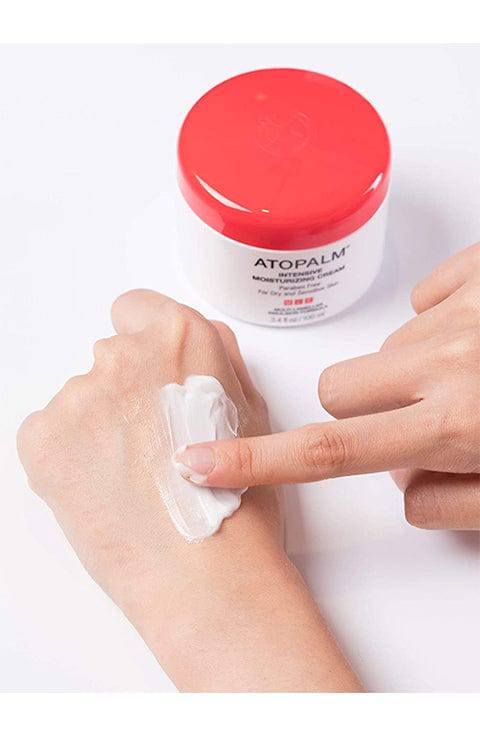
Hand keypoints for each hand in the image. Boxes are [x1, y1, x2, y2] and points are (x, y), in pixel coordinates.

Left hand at [17, 289, 359, 691]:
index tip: (146, 374)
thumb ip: (216, 358)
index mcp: (180, 337)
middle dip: (125, 392)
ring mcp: (78, 396)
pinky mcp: (43, 438)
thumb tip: (191, 342)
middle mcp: (124, 355)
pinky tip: (104, 492)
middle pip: (109, 359)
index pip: (134, 308)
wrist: (206, 575)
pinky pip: (49, 434)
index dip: (143, 343)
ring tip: (132, 481)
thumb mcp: (253, 411)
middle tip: (150, 447)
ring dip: (97, 429)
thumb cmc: (239, 503)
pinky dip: (68, 458)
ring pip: (80, 400)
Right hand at [174, 243, 479, 530]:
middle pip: (338, 387)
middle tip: (418, 422)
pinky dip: (441, 320)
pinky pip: (427, 295)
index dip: (255, 461)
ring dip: (410, 371)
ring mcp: (464, 311)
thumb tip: (402, 486)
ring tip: (467, 381)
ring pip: (386, 346)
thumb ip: (448, 506)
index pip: (330, 451)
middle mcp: (449, 361)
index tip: (201, 462)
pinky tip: (478, 339)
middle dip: (359, 410)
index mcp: (458, 426)